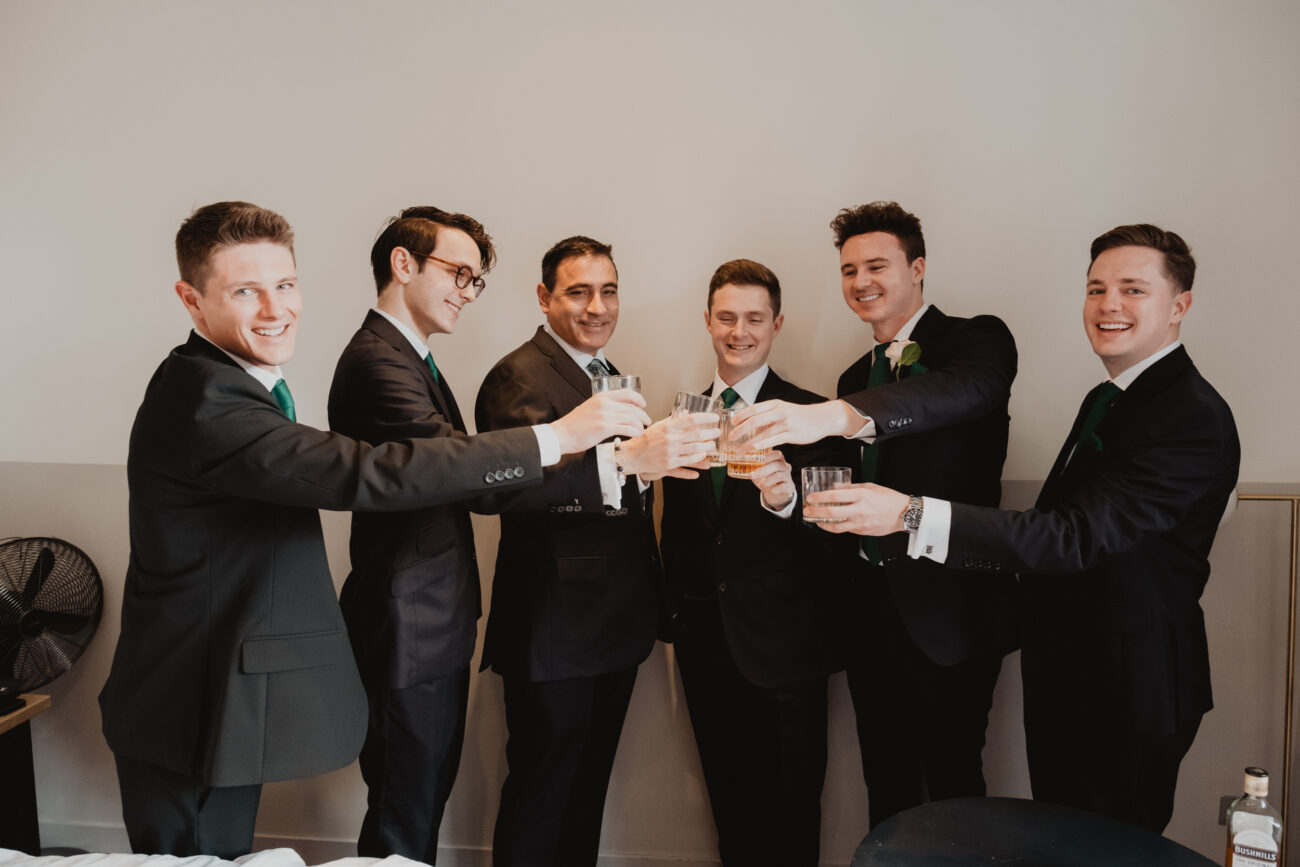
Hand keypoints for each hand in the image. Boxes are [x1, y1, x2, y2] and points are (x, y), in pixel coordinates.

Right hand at [551, 390, 651, 453]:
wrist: (562, 434)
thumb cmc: (574, 425)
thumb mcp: (590, 408)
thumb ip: (604, 406)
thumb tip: (620, 410)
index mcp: (601, 396)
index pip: (626, 393)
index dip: (638, 399)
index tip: (643, 404)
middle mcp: (604, 403)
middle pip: (632, 407)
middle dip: (642, 415)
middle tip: (646, 421)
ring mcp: (604, 415)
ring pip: (631, 418)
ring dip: (640, 425)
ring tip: (641, 430)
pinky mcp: (604, 428)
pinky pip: (626, 428)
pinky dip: (635, 432)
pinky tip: (636, 434)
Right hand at [619, 412, 718, 477]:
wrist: (633, 455)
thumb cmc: (646, 440)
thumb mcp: (659, 426)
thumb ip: (673, 420)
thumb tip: (687, 412)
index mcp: (668, 427)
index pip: (691, 419)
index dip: (705, 418)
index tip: (714, 417)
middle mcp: (670, 439)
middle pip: (696, 435)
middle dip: (710, 434)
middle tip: (717, 432)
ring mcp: (670, 452)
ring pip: (695, 449)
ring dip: (707, 447)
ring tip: (713, 444)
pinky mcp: (670, 464)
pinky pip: (689, 461)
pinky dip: (699, 458)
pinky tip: (704, 455)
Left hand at [731, 399, 861, 449]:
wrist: (821, 419)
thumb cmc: (800, 415)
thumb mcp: (783, 408)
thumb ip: (768, 413)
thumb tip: (750, 419)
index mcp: (775, 404)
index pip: (753, 408)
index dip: (741, 416)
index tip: (731, 423)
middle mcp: (779, 411)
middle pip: (754, 420)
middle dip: (740, 430)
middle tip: (731, 438)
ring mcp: (785, 423)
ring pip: (762, 433)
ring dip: (748, 443)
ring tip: (739, 451)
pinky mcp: (791, 434)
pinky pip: (773, 440)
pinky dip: (762, 445)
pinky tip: (754, 450)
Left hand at [746, 450, 794, 510]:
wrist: (773, 493)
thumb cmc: (764, 478)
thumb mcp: (757, 470)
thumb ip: (752, 465)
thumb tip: (739, 458)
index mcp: (778, 459)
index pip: (776, 454)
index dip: (767, 457)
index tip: (757, 460)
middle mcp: (785, 466)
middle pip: (777, 465)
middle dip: (763, 470)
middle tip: (753, 475)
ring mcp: (788, 476)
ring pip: (779, 475)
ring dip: (768, 480)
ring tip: (761, 484)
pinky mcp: (790, 487)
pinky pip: (783, 486)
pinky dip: (775, 488)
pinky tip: (771, 490)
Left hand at [802, 483, 908, 535]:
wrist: (904, 514)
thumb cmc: (888, 498)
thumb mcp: (870, 486)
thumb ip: (851, 487)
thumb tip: (835, 488)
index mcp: (861, 496)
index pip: (835, 496)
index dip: (820, 498)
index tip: (811, 498)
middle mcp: (860, 510)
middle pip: (832, 513)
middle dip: (816, 513)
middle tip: (807, 511)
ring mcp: (861, 523)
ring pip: (836, 527)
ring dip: (822, 524)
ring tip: (815, 520)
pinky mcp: (862, 531)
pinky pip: (845, 530)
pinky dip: (835, 527)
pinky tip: (830, 524)